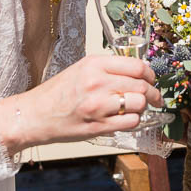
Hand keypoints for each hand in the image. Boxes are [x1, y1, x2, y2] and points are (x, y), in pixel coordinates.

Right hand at [2, 54, 162, 148]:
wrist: (35, 115)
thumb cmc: (58, 93)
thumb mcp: (81, 69)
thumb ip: (108, 69)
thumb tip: (138, 72)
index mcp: (94, 64)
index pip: (137, 66)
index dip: (151, 75)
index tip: (152, 80)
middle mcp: (97, 82)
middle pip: (142, 86)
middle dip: (153, 93)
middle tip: (155, 98)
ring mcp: (98, 105)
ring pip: (139, 104)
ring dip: (143, 108)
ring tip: (136, 109)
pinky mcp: (98, 126)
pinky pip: (131, 122)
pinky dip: (134, 121)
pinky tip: (126, 119)